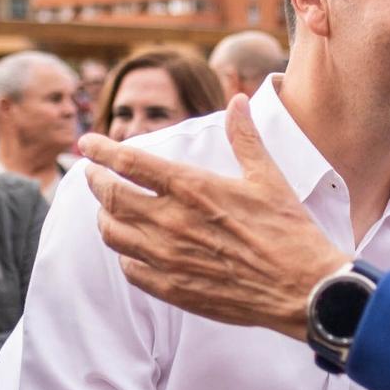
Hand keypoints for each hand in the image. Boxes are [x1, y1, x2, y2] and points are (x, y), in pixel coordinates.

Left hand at [80, 96, 347, 336]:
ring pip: (113, 234)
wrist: (302, 288)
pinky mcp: (174, 289)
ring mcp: (169, 258)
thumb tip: (238, 101)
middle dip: (94, 182)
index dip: (102, 151)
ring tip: (107, 210)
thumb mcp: (268, 178)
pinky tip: (133, 249)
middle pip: (111, 198)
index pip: (130, 163)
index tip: (87, 144)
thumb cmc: (289, 231)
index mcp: (193, 189)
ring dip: (104, 218)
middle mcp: (172, 222)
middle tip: (91, 175)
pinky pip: (131, 269)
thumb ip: (245, 138)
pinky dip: (125, 255)